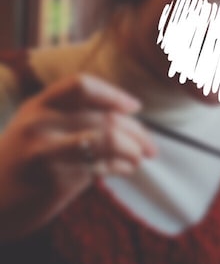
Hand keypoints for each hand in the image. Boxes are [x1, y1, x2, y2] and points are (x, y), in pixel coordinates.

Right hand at [0, 73, 156, 240]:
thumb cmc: (25, 164)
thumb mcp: (39, 130)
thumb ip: (74, 119)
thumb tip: (129, 121)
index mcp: (39, 105)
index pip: (82, 85)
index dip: (114, 94)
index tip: (135, 107)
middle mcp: (41, 122)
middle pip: (105, 116)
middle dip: (137, 132)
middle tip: (151, 146)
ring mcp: (47, 149)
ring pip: (109, 138)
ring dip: (133, 149)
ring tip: (139, 158)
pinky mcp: (55, 177)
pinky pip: (103, 166)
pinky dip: (122, 166)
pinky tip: (126, 169)